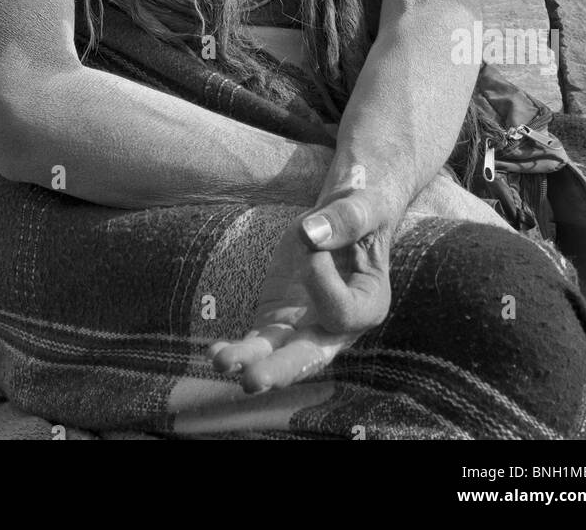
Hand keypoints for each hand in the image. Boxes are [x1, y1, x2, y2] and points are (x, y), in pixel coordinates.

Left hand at [208, 190, 393, 392]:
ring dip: (250, 362)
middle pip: (310, 357)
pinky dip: (237, 348)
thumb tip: (313, 234)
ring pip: (277, 355)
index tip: (311, 241)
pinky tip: (215, 352)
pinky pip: (258, 342)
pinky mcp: (278, 320)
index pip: (340, 312)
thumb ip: (347, 219)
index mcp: (369, 305)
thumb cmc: (362, 212)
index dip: (321, 280)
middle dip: (281, 369)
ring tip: (222, 363)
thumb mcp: (366, 207)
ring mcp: (304, 328)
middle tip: (255, 379)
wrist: (342, 216)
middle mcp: (337, 329)